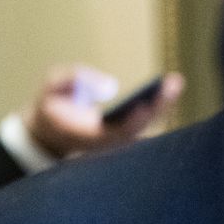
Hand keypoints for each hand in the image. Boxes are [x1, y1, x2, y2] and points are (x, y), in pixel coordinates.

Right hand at [23, 65, 183, 158]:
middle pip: (138, 129)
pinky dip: (160, 104)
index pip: (113, 134)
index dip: (131, 122)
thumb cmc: (51, 104)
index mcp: (83, 135)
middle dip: (156, 107)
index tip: (144, 105)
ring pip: (146, 126)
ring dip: (163, 104)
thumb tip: (109, 86)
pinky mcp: (126, 133)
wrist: (50, 130)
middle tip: (171, 84)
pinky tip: (170, 86)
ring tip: (173, 81)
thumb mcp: (51, 86)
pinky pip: (147, 120)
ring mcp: (117, 140)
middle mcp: (105, 143)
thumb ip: (72, 80)